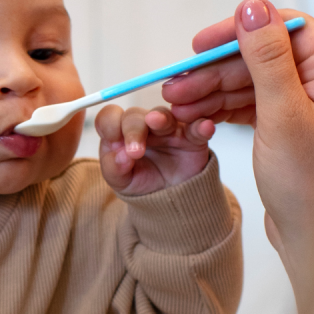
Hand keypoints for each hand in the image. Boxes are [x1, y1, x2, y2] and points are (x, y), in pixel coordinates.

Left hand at [95, 105, 214, 195]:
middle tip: (135, 151)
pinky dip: (201, 126)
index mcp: (120, 132)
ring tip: (156, 122)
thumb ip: (114, 168)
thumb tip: (120, 157)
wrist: (169, 198)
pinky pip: (197, 127)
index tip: (111, 139)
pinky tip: (204, 127)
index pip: (110, 117)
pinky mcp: (192, 137)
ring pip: (163, 115)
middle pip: (134, 116)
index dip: (109, 124)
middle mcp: (143, 125)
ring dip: (160, 118)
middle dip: (133, 131)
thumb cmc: (140, 181)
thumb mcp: (120, 180)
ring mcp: (168, 129)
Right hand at [161, 0, 313, 313]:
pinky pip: (251, 104)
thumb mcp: (283, 115)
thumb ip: (266, 58)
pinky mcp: (291, 126)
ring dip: (212, 90)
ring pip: (251, 81)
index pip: (284, 29)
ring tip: (176, 106)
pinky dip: (222, 108)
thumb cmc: (312, 187)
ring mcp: (309, 106)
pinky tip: (195, 117)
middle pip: (261, 57)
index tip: (198, 45)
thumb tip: (252, 5)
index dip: (238, 32)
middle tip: (175, 87)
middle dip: (214, 71)